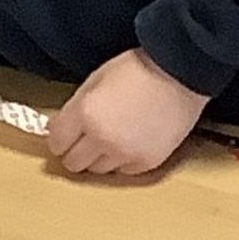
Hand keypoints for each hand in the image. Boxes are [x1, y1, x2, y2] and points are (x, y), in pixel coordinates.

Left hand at [50, 48, 208, 179]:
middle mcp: (102, 138)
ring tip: (113, 136)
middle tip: (86, 137)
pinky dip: (123, 160)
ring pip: (98, 170)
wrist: (181, 73)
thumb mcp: (97, 79)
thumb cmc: (140, 69)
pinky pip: (124, 171)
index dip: (60, 136)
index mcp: (85, 114)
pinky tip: (132, 140)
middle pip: (74, 162)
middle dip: (76, 150)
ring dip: (100, 157)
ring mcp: (125, 153)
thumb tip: (59, 128)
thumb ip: (75, 107)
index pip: (56, 143)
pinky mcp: (147, 162)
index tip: (66, 132)